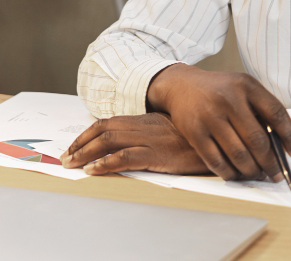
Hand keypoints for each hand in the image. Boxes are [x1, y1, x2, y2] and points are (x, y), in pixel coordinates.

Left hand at [60, 113, 209, 175]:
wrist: (224, 140)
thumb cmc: (199, 139)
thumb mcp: (173, 132)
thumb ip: (153, 133)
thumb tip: (132, 143)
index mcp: (147, 119)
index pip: (110, 122)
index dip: (88, 134)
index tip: (74, 145)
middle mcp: (146, 126)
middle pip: (104, 130)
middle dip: (81, 143)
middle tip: (66, 157)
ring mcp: (152, 139)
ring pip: (110, 141)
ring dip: (86, 153)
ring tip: (73, 164)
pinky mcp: (159, 154)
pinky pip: (126, 157)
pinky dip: (106, 163)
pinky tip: (95, 170)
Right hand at [146, 64, 290, 181]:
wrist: (182, 85)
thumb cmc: (220, 90)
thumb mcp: (243, 88)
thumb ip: (262, 109)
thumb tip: (284, 144)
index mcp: (246, 86)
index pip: (276, 113)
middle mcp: (228, 99)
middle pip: (258, 140)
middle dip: (271, 163)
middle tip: (277, 174)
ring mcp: (210, 116)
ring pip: (239, 154)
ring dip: (252, 171)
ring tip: (258, 175)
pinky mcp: (194, 132)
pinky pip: (216, 161)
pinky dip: (230, 173)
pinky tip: (236, 175)